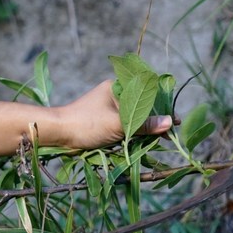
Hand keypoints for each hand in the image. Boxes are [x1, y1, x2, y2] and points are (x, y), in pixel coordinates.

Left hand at [53, 80, 173, 149]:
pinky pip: (125, 127)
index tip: (175, 121)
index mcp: (117, 87)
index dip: (162, 107)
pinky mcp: (105, 123)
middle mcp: (115, 96)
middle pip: (142, 108)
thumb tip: (170, 122)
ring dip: (145, 130)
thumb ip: (143, 124)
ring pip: (134, 119)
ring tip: (159, 141)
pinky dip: (134, 135)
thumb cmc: (86, 123)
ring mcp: (109, 110)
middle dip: (155, 121)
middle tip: (168, 135)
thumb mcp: (118, 124)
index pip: (147, 93)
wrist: (58, 134)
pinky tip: (143, 144)